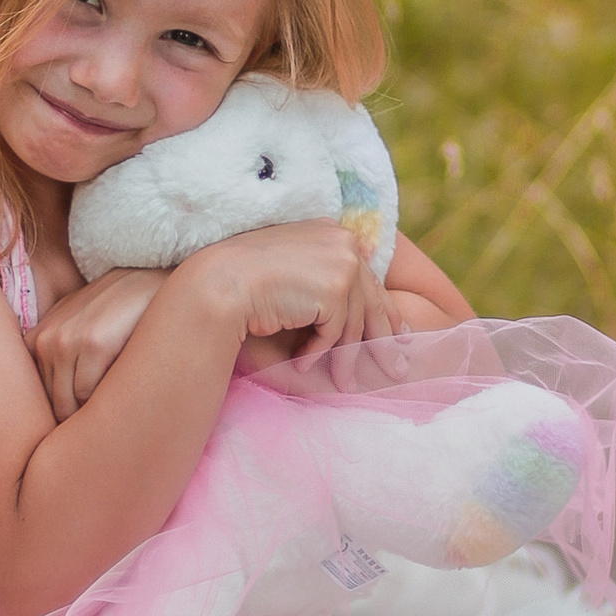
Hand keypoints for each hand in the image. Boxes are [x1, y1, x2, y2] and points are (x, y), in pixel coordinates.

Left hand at [34, 266, 166, 421]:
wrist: (149, 283)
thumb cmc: (116, 314)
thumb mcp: (76, 327)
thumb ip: (58, 357)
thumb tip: (57, 411)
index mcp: (36, 340)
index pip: (38, 397)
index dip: (64, 406)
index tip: (85, 404)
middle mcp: (45, 340)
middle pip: (53, 404)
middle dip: (76, 412)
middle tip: (103, 406)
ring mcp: (66, 341)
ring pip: (68, 404)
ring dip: (90, 408)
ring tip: (113, 395)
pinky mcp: (93, 344)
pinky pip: (89, 394)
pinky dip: (106, 397)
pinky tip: (122, 381)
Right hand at [183, 222, 394, 367]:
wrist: (219, 282)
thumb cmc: (241, 278)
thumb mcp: (287, 268)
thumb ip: (316, 274)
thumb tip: (348, 306)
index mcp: (331, 231)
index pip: (366, 276)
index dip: (384, 308)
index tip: (396, 333)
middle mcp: (342, 242)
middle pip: (372, 300)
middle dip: (383, 340)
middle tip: (396, 368)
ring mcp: (342, 263)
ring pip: (354, 323)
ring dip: (346, 358)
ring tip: (345, 385)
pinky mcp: (336, 289)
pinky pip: (334, 333)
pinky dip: (318, 354)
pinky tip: (300, 366)